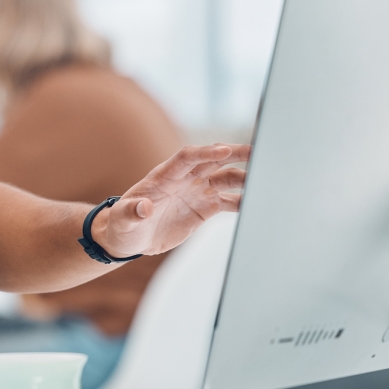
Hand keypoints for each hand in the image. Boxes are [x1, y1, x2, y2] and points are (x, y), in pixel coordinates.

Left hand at [92, 144, 249, 256]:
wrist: (130, 237)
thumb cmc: (123, 225)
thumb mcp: (124, 220)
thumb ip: (132, 212)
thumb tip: (142, 207)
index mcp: (164, 176)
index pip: (187, 157)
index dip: (206, 153)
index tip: (224, 151)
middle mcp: (184, 179)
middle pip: (213, 160)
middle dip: (234, 153)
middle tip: (257, 151)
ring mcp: (197, 191)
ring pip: (226, 178)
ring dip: (245, 177)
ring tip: (265, 179)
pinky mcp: (205, 207)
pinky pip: (229, 200)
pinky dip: (244, 199)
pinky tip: (258, 202)